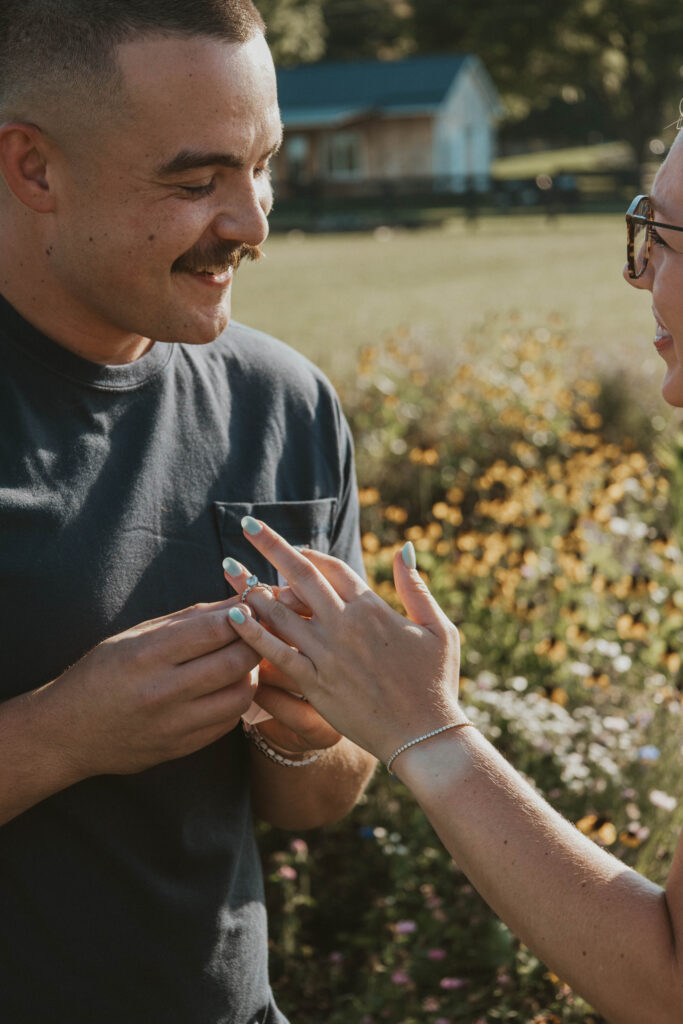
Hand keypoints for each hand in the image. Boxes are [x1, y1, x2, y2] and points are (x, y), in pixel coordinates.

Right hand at [44, 599, 259, 776]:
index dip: (242, 614)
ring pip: (240, 695)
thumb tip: (238, 599)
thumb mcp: (136, 636)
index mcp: (146, 654)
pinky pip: (228, 723)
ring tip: (242, 662)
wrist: (67, 733)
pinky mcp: (180, 748)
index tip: (251, 606)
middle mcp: (161, 691)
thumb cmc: (101, 674)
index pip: (213, 629)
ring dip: (251, 674)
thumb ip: (190, 619)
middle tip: (257, 633)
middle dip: (255, 642)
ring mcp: (173, 724)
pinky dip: (236, 701)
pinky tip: (227, 689)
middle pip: (234, 661)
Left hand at [224, 521, 463, 764]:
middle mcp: (344, 624)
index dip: (309, 553)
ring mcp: (326, 653)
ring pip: (280, 611)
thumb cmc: (436, 681)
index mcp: (372, 607)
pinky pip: (276, 653)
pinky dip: (253, 633)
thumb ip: (415, 586)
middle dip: (271, 546)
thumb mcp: (438, 627)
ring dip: (251, 587)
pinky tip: (233, 615)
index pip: (332, 567)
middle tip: (247, 524)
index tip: (292, 546)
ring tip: (228, 567)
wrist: (424, 735)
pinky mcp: (314, 683)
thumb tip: (403, 548)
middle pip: (299, 575)